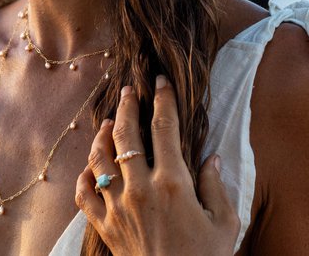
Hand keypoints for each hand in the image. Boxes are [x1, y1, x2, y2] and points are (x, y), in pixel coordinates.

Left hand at [75, 76, 239, 255]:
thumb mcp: (225, 224)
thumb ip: (216, 186)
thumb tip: (211, 157)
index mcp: (173, 184)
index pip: (165, 127)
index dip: (163, 99)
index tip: (160, 82)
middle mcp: (140, 189)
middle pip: (125, 135)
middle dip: (125, 106)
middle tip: (128, 90)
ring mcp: (117, 207)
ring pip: (99, 158)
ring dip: (101, 135)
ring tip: (107, 122)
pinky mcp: (103, 226)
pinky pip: (84, 193)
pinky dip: (84, 175)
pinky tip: (91, 166)